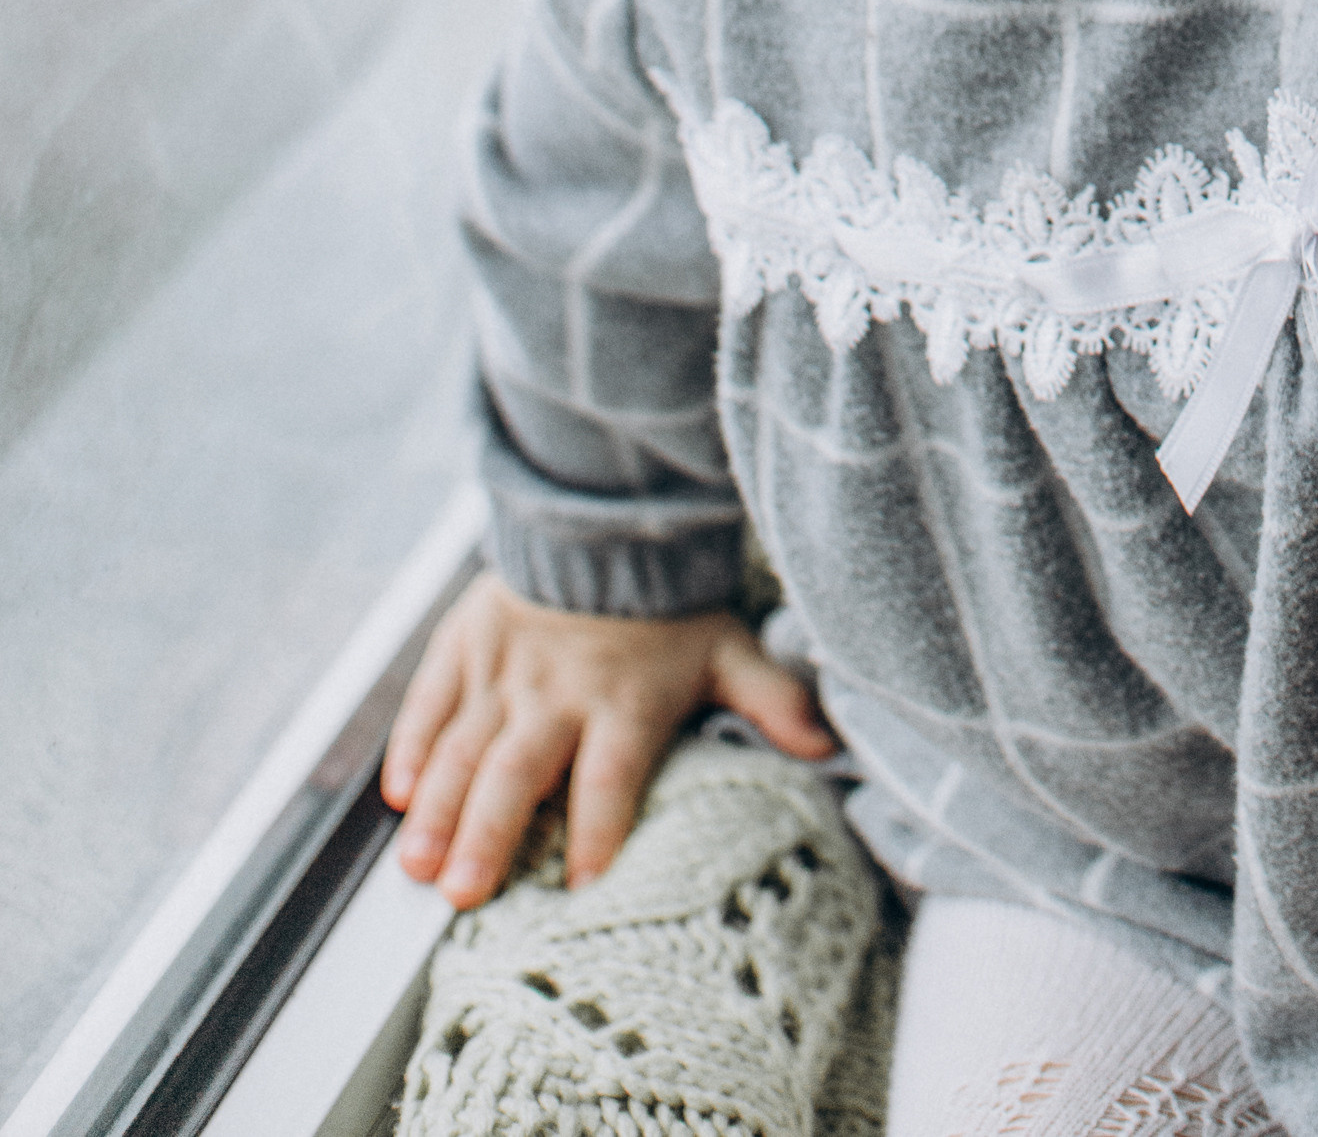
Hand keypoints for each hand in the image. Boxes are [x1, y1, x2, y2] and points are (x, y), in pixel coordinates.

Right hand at [382, 571, 835, 907]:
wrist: (610, 517)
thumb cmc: (670, 606)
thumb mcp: (729, 648)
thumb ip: (772, 700)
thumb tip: (826, 745)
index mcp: (625, 701)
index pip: (612, 775)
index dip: (600, 827)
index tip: (583, 883)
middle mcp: (559, 692)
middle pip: (520, 771)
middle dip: (490, 833)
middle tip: (461, 893)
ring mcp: (505, 669)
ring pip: (465, 747)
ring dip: (440, 809)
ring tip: (417, 866)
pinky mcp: (466, 643)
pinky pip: (432, 699)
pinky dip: (412, 745)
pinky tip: (398, 794)